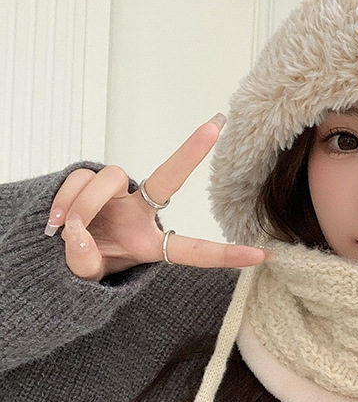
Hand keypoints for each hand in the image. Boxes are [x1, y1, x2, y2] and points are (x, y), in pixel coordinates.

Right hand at [45, 115, 267, 280]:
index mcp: (150, 243)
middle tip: (215, 125)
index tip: (263, 256)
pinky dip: (64, 199)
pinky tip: (54, 222)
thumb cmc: (83, 262)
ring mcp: (117, 192)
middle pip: (168, 178)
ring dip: (83, 205)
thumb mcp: (86, 276)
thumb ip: (84, 260)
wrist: (50, 250)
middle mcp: (140, 211)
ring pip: (108, 180)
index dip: (226, 254)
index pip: (193, 250)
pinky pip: (80, 178)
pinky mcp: (90, 178)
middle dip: (191, 151)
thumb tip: (78, 233)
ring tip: (64, 230)